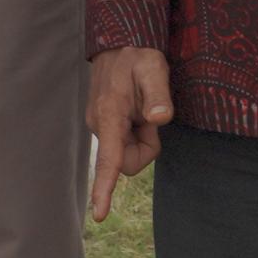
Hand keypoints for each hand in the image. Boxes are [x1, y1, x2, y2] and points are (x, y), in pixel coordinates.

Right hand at [86, 46, 172, 220]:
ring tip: (143, 109)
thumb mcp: (154, 69)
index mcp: (109, 115)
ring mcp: (99, 126)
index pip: (109, 159)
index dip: (105, 188)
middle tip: (152, 116)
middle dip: (146, 147)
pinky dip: (136, 133)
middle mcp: (98, 124)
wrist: (120, 42)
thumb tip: (159, 119)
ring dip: (141, 138)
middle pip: (125, 162)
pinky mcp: (103, 126)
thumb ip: (158, 94)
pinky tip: (136, 110)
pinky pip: (123, 144)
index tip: (100, 214)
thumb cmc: (138, 56)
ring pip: (125, 153)